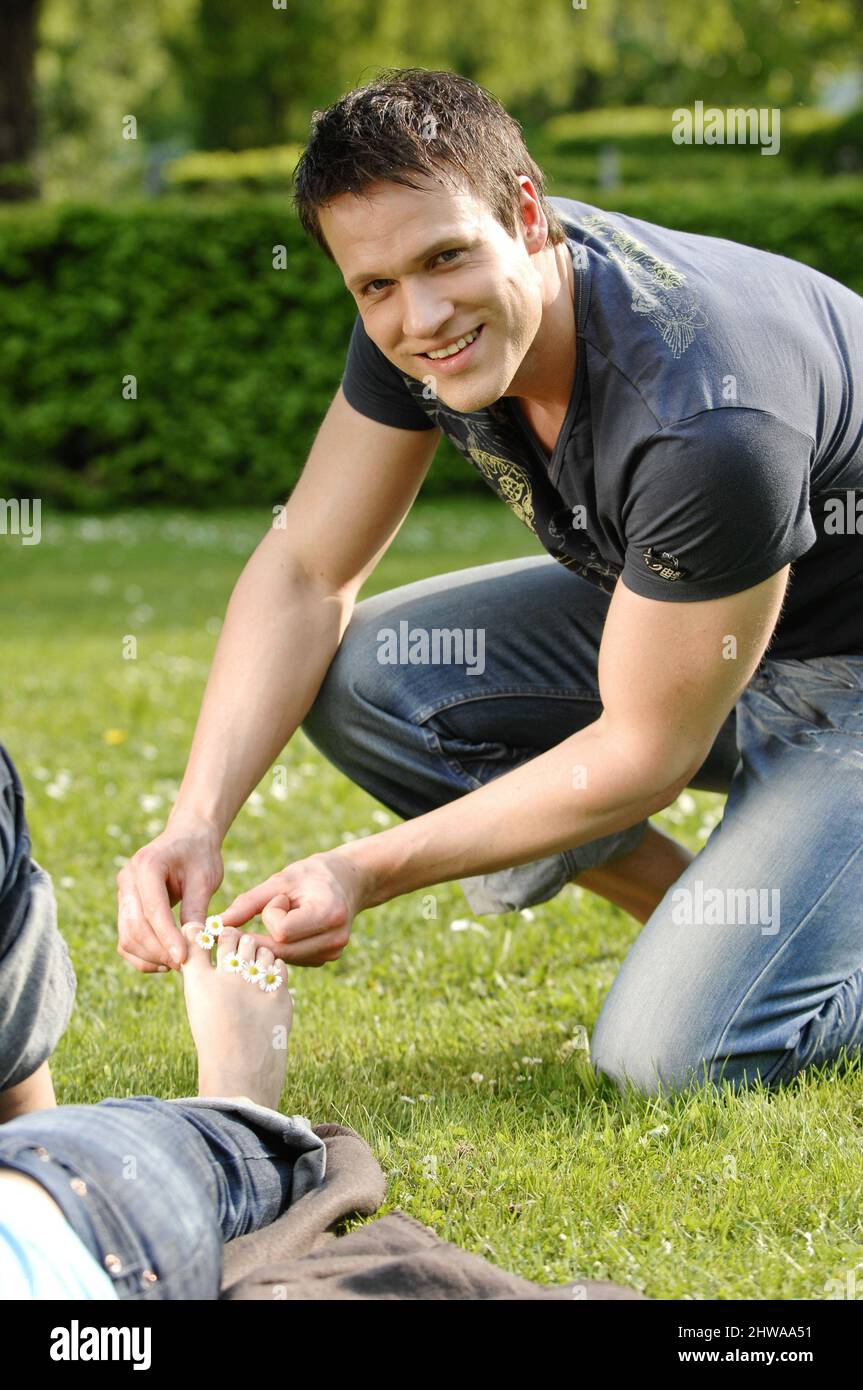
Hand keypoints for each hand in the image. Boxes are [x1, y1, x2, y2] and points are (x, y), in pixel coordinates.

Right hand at [117, 812, 223, 972]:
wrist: (187, 837)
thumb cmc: (199, 854)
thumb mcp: (205, 878)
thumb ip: (197, 909)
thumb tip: (195, 944)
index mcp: (147, 866)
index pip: (153, 910)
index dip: (168, 938)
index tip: (185, 958)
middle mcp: (127, 880)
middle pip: (135, 927)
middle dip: (159, 952)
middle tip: (186, 966)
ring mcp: (123, 894)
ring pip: (127, 937)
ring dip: (151, 957)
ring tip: (179, 964)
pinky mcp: (126, 908)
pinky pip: (126, 939)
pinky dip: (142, 956)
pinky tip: (166, 962)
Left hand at [220, 850, 365, 966]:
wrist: (348, 881)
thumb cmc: (312, 875)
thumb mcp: (280, 880)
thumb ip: (249, 903)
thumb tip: (218, 924)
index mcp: (329, 914)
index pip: (282, 930)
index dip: (270, 915)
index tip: (276, 899)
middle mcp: (335, 939)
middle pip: (281, 950)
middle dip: (260, 936)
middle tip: (243, 925)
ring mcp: (333, 953)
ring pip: (284, 957)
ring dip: (271, 941)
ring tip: (279, 918)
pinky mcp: (327, 959)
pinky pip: (292, 959)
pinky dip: (282, 947)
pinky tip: (288, 931)